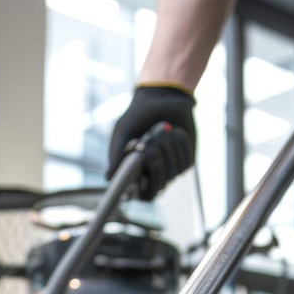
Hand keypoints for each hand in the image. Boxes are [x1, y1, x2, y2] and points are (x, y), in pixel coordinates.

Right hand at [107, 85, 195, 199]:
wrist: (162, 98)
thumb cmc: (137, 116)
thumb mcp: (122, 131)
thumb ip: (116, 154)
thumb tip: (108, 178)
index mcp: (133, 175)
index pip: (140, 196)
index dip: (142, 190)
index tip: (140, 174)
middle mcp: (151, 177)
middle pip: (158, 187)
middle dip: (154, 161)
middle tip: (148, 138)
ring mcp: (170, 171)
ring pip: (173, 172)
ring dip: (167, 147)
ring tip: (161, 129)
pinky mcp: (185, 161)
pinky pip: (185, 161)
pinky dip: (179, 142)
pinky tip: (174, 131)